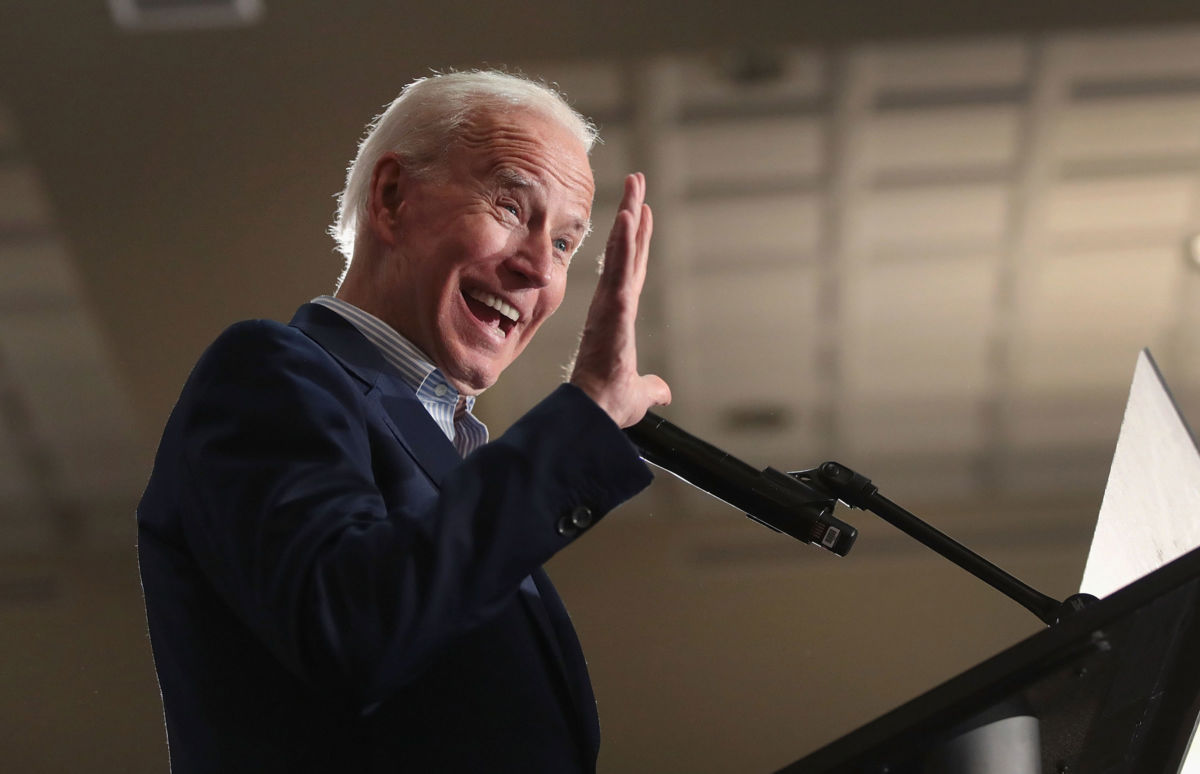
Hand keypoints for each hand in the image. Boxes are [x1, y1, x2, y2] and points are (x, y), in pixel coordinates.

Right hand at [569, 173, 671, 427]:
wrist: (595, 413)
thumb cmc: (608, 403)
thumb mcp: (640, 394)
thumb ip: (652, 387)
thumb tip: (663, 393)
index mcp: (619, 316)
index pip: (631, 270)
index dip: (636, 240)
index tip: (640, 212)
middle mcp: (613, 303)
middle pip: (627, 250)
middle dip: (632, 213)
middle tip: (637, 180)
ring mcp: (612, 303)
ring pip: (622, 251)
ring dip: (629, 216)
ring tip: (636, 185)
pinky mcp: (613, 308)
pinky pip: (620, 267)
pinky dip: (624, 241)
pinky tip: (630, 216)